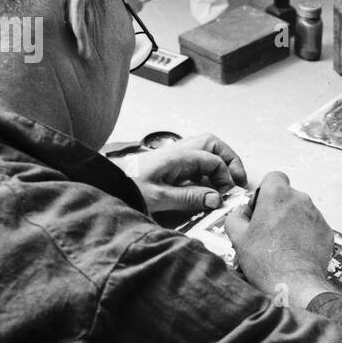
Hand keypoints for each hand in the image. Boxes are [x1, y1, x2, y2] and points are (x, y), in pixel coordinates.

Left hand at [125, 133, 247, 213]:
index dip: (225, 177)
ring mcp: (173, 155)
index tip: (226, 195)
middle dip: (229, 160)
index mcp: (178, 156)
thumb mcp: (158, 197)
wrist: (104, 182)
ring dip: (218, 162)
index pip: (214, 160)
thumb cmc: (126, 186)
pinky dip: (206, 168)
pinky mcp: (168, 163)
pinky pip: (194, 159)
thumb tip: (216, 199)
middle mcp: (177, 151)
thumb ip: (189, 197)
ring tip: (225, 182)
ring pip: (204, 149)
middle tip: (237, 180)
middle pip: (213, 144)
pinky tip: (206, 185)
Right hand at [225, 172, 334, 307]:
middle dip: (277, 208)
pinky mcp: (326, 231)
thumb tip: (241, 213)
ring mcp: (316, 215)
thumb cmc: (267, 262)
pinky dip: (304, 234)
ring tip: (280, 244)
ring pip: (301, 211)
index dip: (265, 190)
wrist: (294, 284)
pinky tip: (294, 251)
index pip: (274, 177)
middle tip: (267, 230)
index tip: (260, 207)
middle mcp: (300, 200)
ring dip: (291, 221)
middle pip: (287, 195)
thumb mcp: (238, 237)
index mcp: (277, 196)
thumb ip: (236, 217)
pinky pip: (313, 226)